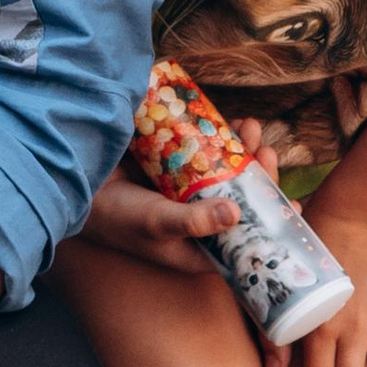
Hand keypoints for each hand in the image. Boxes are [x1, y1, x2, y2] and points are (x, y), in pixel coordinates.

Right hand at [80, 119, 283, 281]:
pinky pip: (204, 151)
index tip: (293, 205)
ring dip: (242, 150)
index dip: (270, 225)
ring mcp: (186, 191)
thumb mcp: (158, 224)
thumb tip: (237, 215)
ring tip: (251, 128)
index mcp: (200, 246)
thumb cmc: (117, 219)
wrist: (74, 188)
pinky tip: (228, 121)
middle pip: (240, 198)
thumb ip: (194, 222)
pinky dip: (217, 135)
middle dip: (259, 176)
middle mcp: (198, 220)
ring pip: (225, 170)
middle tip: (268, 152)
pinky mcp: (174, 166)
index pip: (244, 239)